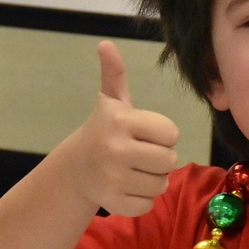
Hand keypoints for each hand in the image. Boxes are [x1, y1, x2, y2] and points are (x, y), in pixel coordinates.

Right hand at [66, 41, 179, 215]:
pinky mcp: (113, 202)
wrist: (76, 167)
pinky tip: (126, 187)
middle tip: (141, 154)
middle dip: (160, 159)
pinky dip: (142, 199)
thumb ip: (114, 74)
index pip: (172, 134)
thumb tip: (105, 44)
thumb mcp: (111, 101)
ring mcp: (112, 177)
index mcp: (121, 120)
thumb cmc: (105, 130)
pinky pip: (148, 204)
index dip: (163, 136)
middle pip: (170, 161)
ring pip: (161, 184)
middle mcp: (115, 148)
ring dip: (153, 180)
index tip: (144, 134)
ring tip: (134, 170)